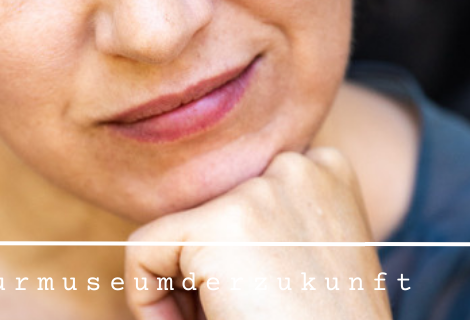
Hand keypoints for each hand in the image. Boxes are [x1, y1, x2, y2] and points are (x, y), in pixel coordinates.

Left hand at [124, 147, 392, 319]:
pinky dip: (147, 299)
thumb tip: (184, 219)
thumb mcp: (313, 257)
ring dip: (186, 283)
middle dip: (210, 263)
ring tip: (229, 315)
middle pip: (210, 205)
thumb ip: (269, 222)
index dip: (238, 253)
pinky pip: (142, 251)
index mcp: (327, 169)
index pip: (242, 191)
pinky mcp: (218, 226)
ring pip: (177, 231)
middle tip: (241, 308)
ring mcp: (258, 190)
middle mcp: (297, 164)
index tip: (264, 295)